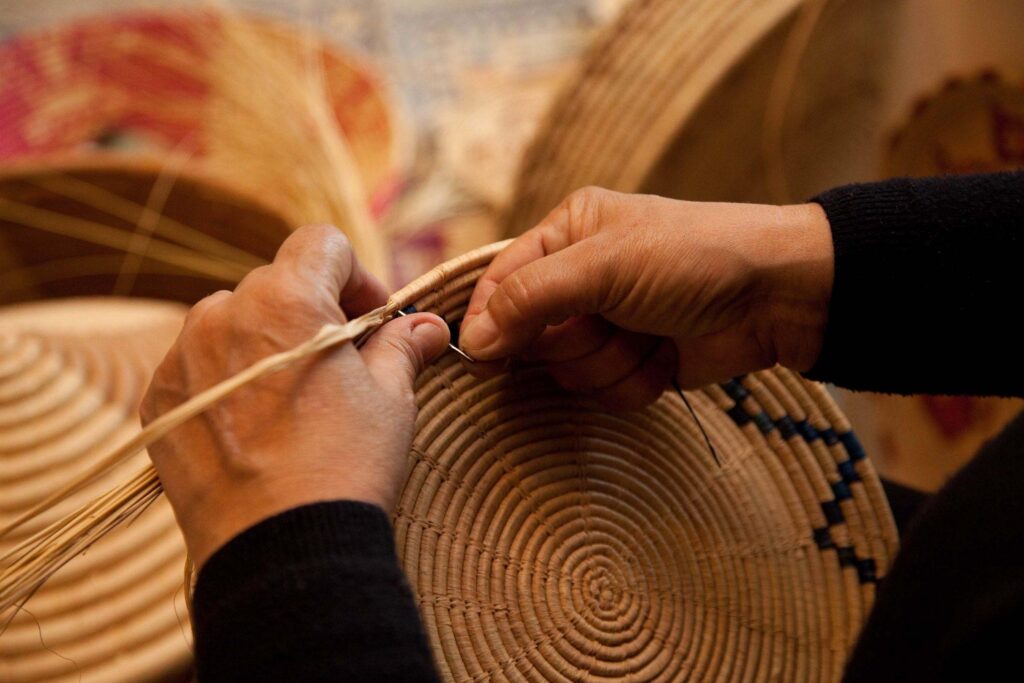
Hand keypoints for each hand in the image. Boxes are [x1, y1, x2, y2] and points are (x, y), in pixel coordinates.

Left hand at [141, 225, 449, 568]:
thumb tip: (427, 327)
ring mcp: (182, 356)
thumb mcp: (391, 399)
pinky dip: (226, 377)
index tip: (372, 318)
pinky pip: (196, 363)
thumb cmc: (345, 465)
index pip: (321, 243)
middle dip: (312, 311)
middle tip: (340, 362)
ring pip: (231, 321)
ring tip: (292, 397)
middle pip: (275, 283)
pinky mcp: (159, 398)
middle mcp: (223, 313)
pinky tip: (254, 424)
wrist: (280, 548)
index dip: (356, 273)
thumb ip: (403, 346)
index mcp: (286, 298)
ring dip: (265, 340)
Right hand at [460, 188, 832, 408]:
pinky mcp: (635, 361)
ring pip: (569, 372)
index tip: (485, 358)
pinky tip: (666, 355)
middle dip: (574, 340)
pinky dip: (637, 381)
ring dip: (611, 362)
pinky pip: (605, 392)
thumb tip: (473, 340)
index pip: (499, 282)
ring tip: (650, 333)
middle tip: (608, 321)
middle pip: (531, 337)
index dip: (488, 322)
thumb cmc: (694, 258)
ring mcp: (608, 323)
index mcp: (566, 234)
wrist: (779, 297)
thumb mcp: (605, 263)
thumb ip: (531, 297)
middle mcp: (581, 278)